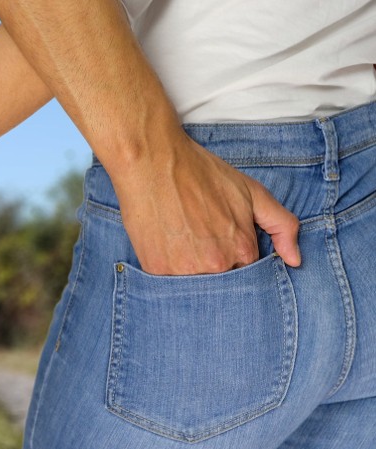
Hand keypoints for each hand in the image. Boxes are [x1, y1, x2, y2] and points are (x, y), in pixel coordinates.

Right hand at [112, 133, 300, 275]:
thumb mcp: (252, 192)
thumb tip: (295, 260)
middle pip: (219, 283)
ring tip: (180, 242)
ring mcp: (184, 270)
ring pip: (192, 287)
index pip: (245, 274)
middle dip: (210, 267)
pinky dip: (166, 268)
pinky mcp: (156, 269)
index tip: (218, 241)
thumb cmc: (201, 173)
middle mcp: (216, 265)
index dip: (232, 258)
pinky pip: (166, 283)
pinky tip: (163, 245)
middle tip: (196, 241)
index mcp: (242, 250)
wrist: (153, 161)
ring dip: (188, 271)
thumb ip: (282, 226)